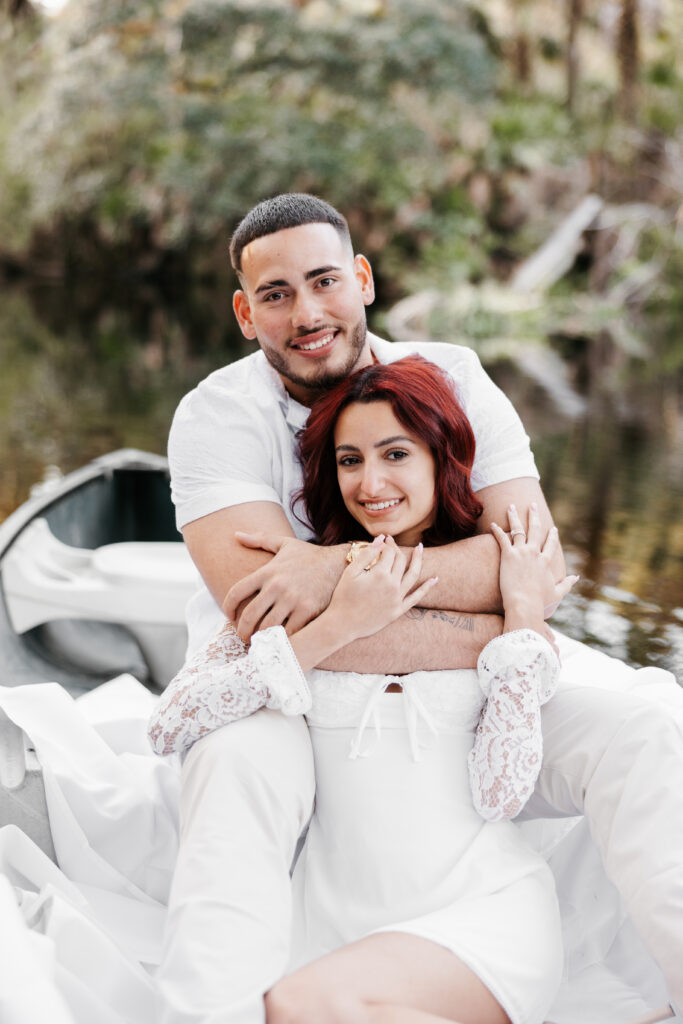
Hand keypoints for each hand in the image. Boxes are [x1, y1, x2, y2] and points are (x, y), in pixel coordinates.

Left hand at [223, 532, 346, 640]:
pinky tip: (279, 643)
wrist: (340, 563)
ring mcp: (293, 599)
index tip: (229, 617)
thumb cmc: (309, 556)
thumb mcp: (284, 544)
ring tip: (260, 643)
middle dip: (242, 631)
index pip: (236, 592)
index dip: (227, 608)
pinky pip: (289, 633)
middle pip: (249, 615)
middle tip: (243, 637)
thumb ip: (259, 539)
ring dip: (260, 639)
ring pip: (267, 628)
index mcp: (268, 571)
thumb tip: (236, 535)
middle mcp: (277, 585)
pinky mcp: (308, 611)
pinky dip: (281, 641)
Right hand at [324, 536, 438, 644]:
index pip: (389, 552)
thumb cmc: (343, 596)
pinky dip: (426, 588)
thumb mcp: (350, 572)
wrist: (343, 624)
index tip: (382, 540)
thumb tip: (381, 539)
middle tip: (391, 543)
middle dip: (396, 549)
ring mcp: (397, 598)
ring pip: (413, 575)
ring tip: (420, 548)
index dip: (386, 544)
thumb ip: (367, 554)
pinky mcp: (398, 610)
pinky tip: (435, 579)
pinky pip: (416, 597)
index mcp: (380, 574)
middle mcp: (392, 585)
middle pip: (400, 561)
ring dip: (418, 560)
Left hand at [490, 504, 577, 635]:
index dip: (552, 536)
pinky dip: (497, 530)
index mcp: (546, 561)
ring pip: (518, 529)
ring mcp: (521, 552)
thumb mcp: (557, 593)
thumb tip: (577, 578)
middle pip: (535, 530)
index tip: (553, 528)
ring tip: (511, 506)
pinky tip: (492, 524)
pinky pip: (502, 539)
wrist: (524, 603)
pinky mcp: (508, 555)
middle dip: (534, 516)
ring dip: (514, 517)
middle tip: (532, 505)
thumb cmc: (540, 601)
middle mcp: (535, 553)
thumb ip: (567, 584)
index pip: (551, 544)